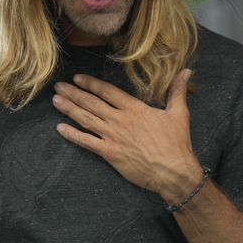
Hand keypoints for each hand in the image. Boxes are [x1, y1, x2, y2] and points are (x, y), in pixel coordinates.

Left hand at [51, 68, 203, 203]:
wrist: (173, 171)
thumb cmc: (177, 143)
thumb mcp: (179, 113)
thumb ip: (178, 91)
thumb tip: (186, 72)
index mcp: (135, 109)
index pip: (108, 91)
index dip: (91, 84)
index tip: (78, 78)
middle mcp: (120, 120)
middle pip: (92, 103)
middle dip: (74, 93)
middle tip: (59, 86)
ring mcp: (113, 137)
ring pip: (86, 119)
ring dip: (69, 109)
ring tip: (56, 101)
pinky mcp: (110, 154)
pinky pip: (87, 142)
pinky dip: (72, 135)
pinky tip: (60, 128)